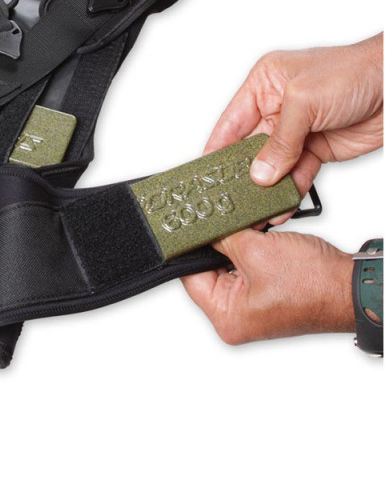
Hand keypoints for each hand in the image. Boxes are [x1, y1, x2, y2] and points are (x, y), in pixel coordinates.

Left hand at [181, 229, 354, 343]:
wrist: (353, 286)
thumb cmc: (315, 283)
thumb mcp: (256, 250)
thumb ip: (223, 237)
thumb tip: (204, 228)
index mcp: (227, 318)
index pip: (191, 276)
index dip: (190, 247)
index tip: (187, 226)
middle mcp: (237, 317)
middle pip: (209, 270)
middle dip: (217, 245)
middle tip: (219, 222)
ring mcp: (253, 307)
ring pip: (229, 265)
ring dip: (237, 245)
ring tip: (246, 232)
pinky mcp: (267, 295)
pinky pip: (247, 267)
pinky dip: (251, 250)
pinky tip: (258, 237)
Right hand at [205, 34, 382, 202]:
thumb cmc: (356, 71)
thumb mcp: (304, 101)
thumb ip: (279, 140)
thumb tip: (260, 171)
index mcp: (265, 84)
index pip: (232, 121)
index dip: (218, 147)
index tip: (206, 172)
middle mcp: (278, 107)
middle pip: (249, 147)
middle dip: (241, 172)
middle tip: (230, 195)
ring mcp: (298, 130)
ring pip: (273, 165)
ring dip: (266, 186)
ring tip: (255, 205)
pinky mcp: (318, 149)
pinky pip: (297, 174)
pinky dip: (290, 190)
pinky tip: (281, 202)